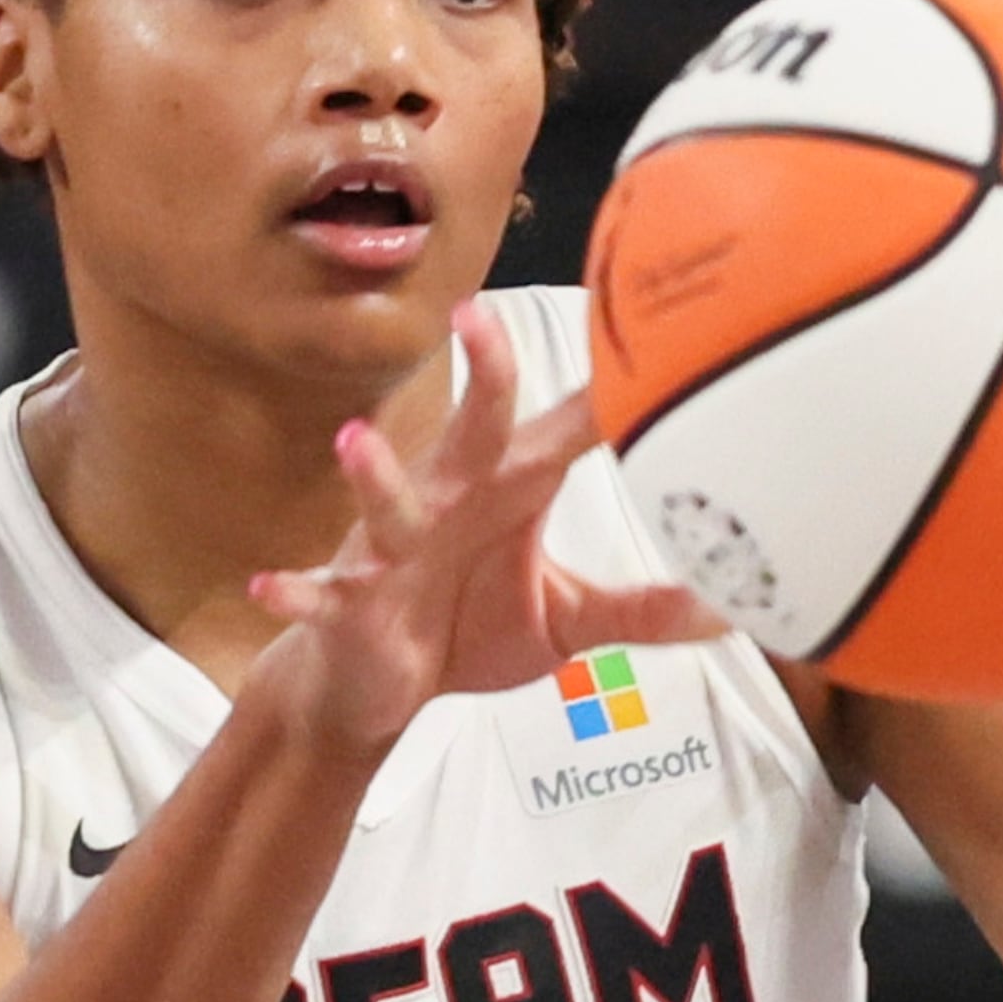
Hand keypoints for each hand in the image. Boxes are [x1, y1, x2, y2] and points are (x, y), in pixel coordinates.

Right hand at [248, 301, 725, 749]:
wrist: (376, 685)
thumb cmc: (466, 627)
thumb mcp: (567, 623)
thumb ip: (643, 612)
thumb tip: (732, 611)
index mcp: (508, 492)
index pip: (564, 431)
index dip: (604, 392)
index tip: (645, 332)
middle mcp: (450, 503)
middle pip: (471, 428)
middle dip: (477, 375)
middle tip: (477, 316)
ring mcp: (392, 551)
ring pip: (384, 502)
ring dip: (373, 476)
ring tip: (356, 443)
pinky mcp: (347, 606)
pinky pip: (320, 595)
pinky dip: (298, 591)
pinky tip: (270, 586)